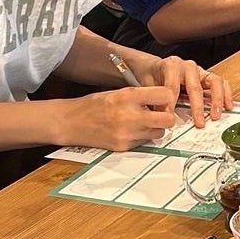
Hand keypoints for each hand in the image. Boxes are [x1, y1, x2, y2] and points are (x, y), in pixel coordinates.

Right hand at [62, 87, 178, 148]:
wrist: (71, 122)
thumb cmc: (93, 105)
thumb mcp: (117, 92)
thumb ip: (140, 95)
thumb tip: (164, 99)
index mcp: (127, 96)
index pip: (165, 95)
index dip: (168, 97)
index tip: (165, 99)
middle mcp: (129, 115)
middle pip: (168, 119)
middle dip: (168, 116)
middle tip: (161, 113)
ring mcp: (127, 133)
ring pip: (159, 133)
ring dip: (156, 128)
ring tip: (143, 122)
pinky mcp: (124, 146)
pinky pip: (145, 142)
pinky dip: (142, 137)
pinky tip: (131, 130)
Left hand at [142, 56, 231, 126]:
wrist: (155, 68)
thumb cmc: (153, 77)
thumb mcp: (148, 86)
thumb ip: (153, 100)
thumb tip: (160, 117)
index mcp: (171, 65)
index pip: (173, 86)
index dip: (171, 103)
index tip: (170, 117)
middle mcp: (188, 66)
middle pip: (195, 86)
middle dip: (197, 106)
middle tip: (199, 122)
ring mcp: (200, 71)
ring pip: (214, 82)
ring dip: (216, 100)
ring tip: (215, 116)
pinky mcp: (208, 76)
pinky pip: (222, 83)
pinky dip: (226, 94)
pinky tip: (228, 107)